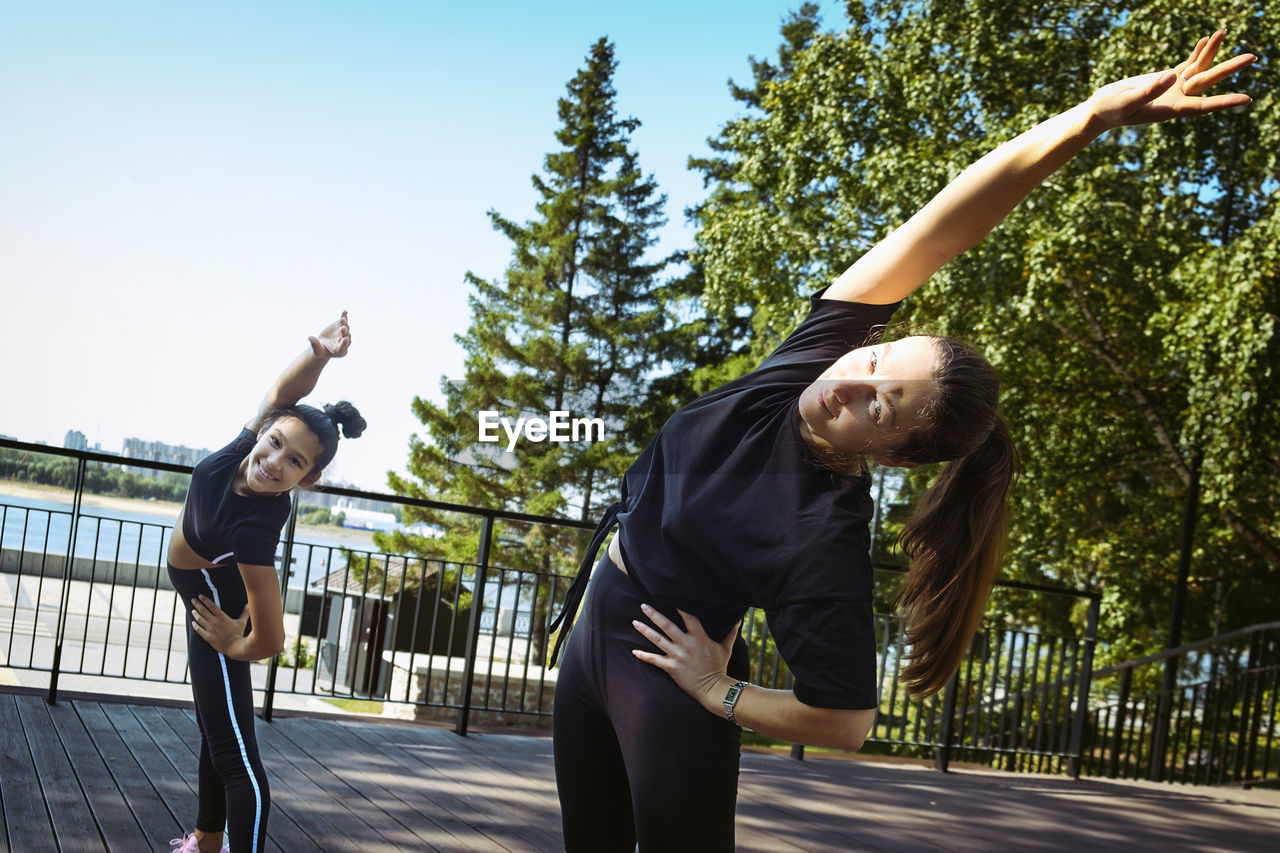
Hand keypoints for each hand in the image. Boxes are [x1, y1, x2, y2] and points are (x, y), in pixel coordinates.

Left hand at [191, 595, 248, 654]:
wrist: (234, 647)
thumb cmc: (238, 634)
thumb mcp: (242, 622)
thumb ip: (244, 613)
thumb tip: (248, 605)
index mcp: (222, 617)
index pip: (212, 606)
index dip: (205, 600)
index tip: (200, 596)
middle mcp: (215, 622)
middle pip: (204, 611)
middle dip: (197, 605)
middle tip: (193, 600)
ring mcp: (210, 630)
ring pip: (200, 620)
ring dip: (196, 614)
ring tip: (193, 610)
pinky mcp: (208, 637)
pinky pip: (199, 630)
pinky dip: (195, 626)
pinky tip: (193, 623)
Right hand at [309, 310, 351, 358]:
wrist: (323, 345)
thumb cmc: (321, 351)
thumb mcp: (317, 351)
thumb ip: (315, 345)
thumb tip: (310, 338)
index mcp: (340, 351)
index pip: (343, 347)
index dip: (344, 343)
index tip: (345, 339)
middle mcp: (344, 342)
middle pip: (346, 337)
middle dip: (344, 332)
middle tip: (343, 328)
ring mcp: (343, 334)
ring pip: (346, 328)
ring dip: (344, 324)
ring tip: (343, 319)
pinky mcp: (340, 326)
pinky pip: (343, 322)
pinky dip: (344, 316)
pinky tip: (345, 312)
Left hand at [632, 604, 740, 709]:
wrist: (714, 689)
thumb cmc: (720, 668)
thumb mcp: (726, 648)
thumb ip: (731, 632)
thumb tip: (739, 619)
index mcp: (699, 637)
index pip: (689, 617)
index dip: (680, 606)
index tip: (669, 597)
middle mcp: (686, 644)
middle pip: (667, 625)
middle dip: (654, 614)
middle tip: (643, 605)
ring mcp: (678, 656)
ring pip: (658, 640)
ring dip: (645, 630)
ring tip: (635, 622)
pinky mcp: (671, 668)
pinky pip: (654, 660)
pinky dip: (644, 655)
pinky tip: (634, 651)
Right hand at [1088, 30, 1254, 130]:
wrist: (1101, 109)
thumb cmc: (1110, 110)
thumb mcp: (1127, 101)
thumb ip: (1149, 91)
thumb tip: (1171, 76)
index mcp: (1169, 109)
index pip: (1202, 106)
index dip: (1223, 102)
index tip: (1245, 99)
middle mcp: (1176, 99)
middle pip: (1207, 81)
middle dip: (1229, 68)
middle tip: (1252, 57)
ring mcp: (1173, 88)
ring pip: (1199, 69)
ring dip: (1212, 52)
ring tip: (1223, 32)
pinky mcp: (1166, 79)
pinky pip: (1187, 65)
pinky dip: (1198, 53)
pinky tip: (1207, 40)